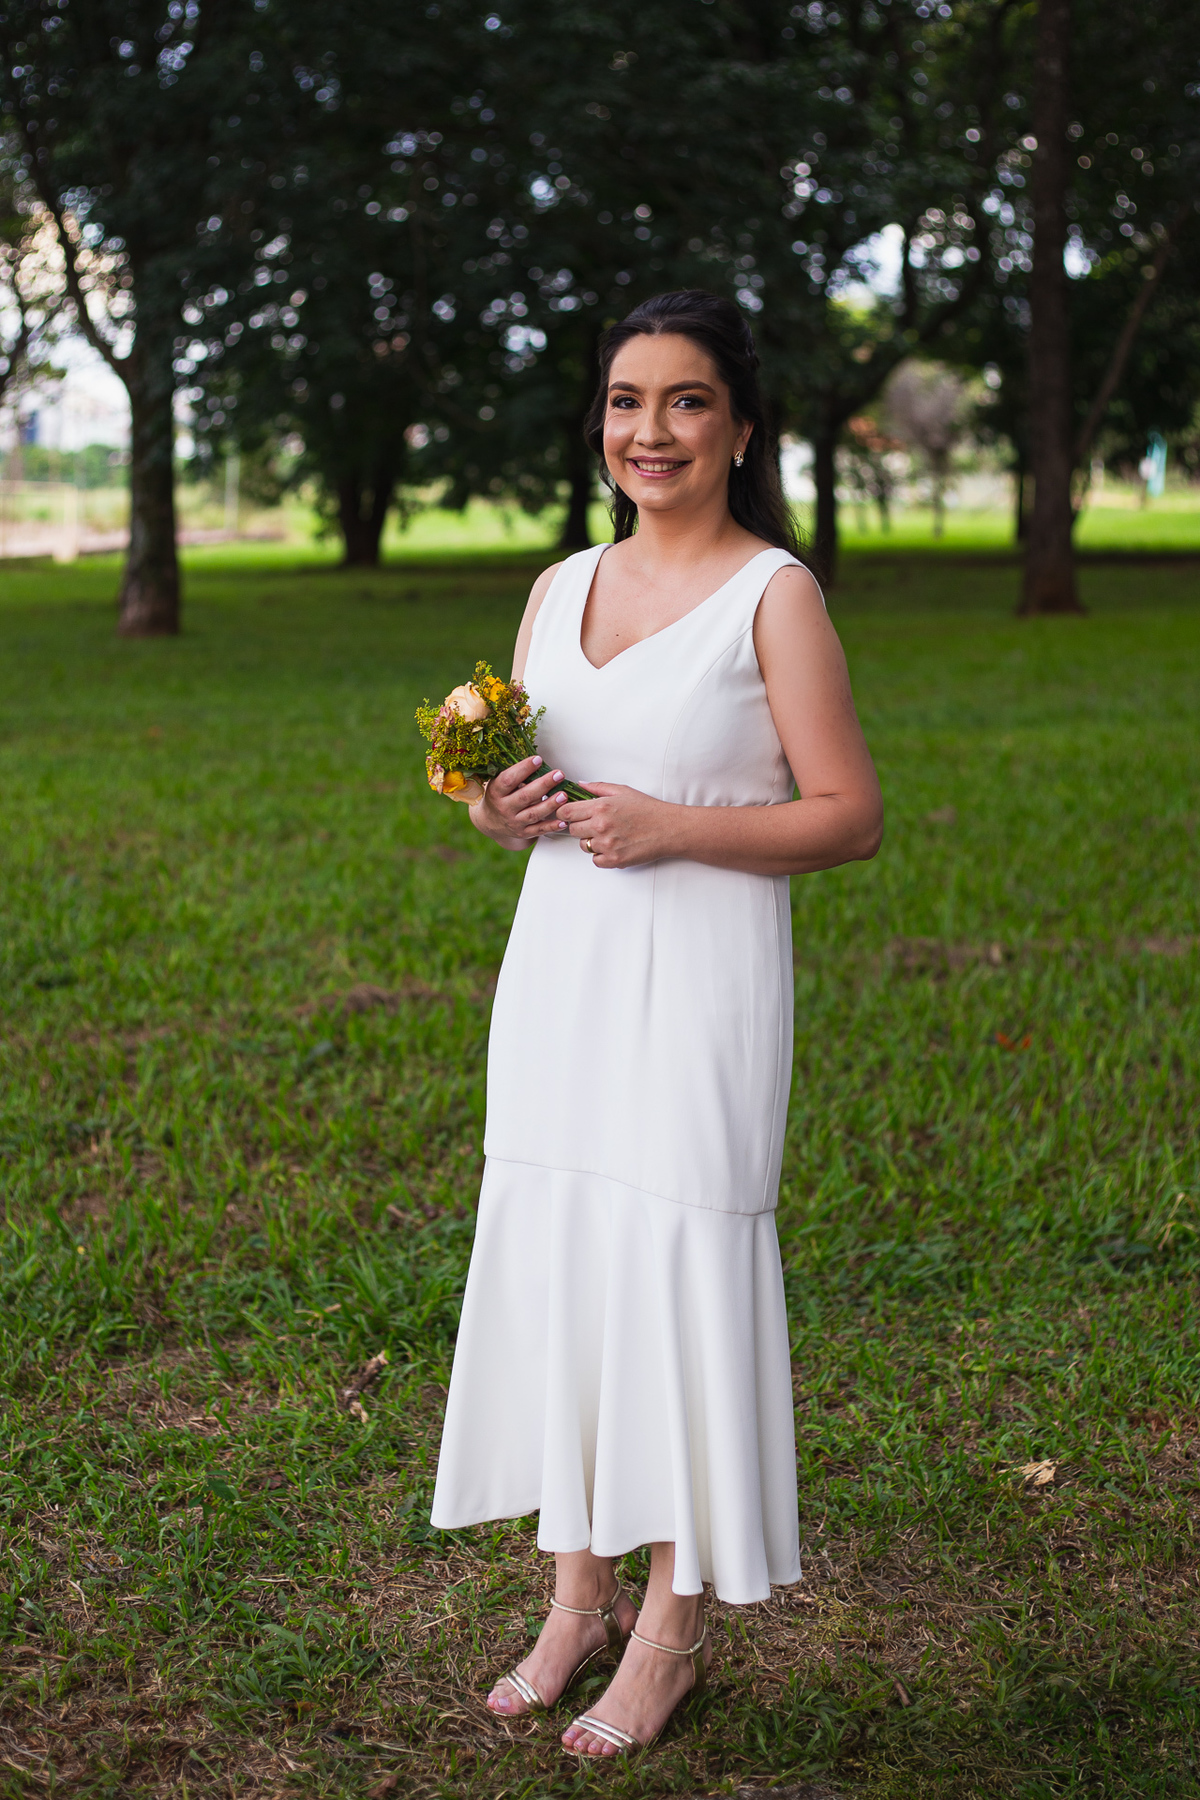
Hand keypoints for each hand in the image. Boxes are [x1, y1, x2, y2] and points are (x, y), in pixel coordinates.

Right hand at [475, 756, 568, 846]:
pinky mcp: (523, 832)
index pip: (508, 779)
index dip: (523, 769)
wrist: (490, 822)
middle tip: (558, 774)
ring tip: (563, 795)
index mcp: (496, 792)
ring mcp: (514, 822)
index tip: (538, 759)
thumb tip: (535, 758)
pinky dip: (552, 826)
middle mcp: (504, 808)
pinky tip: (563, 820)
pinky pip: (539, 830)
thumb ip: (514, 773)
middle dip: (543, 785)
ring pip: (533, 814)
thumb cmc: (498, 796)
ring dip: (550, 804)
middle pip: (525, 796)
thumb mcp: (498, 783)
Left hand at [554, 782, 670, 867]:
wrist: (669, 829)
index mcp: (601, 807)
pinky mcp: (614, 860)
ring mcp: (607, 845)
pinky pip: (595, 860)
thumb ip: (598, 788)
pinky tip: (613, 847)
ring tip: (608, 835)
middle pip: (572, 830)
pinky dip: (601, 856)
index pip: (566, 812)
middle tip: (594, 824)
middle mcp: (601, 826)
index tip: (569, 814)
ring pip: (583, 846)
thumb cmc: (648, 810)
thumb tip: (580, 785)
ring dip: (591, 841)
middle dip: (580, 827)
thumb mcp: (623, 791)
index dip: (564, 813)